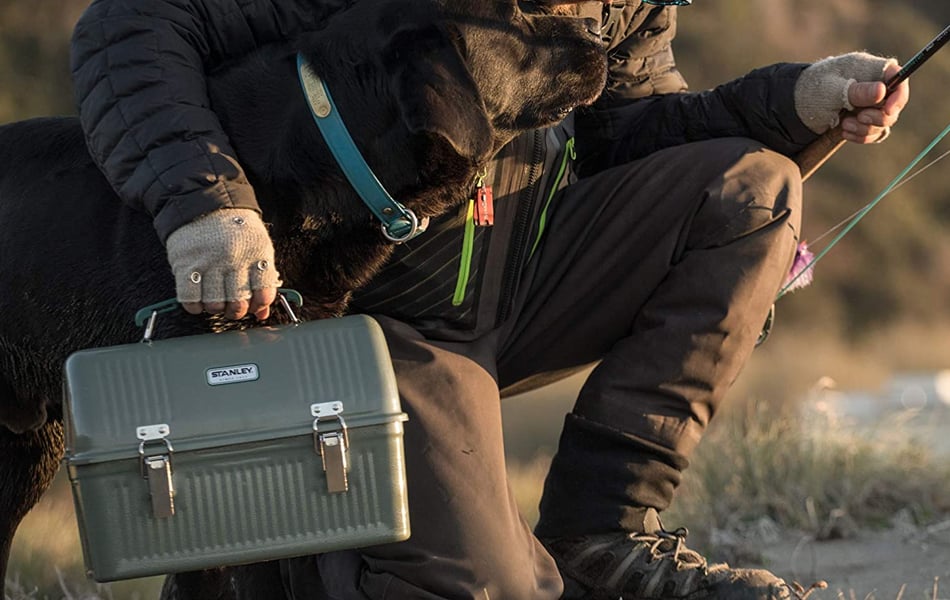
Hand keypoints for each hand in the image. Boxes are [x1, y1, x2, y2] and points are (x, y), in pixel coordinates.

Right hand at [165, 208, 281, 319]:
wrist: (205, 202)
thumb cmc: (236, 229)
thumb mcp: (258, 247)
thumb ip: (264, 279)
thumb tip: (262, 313)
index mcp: (257, 254)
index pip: (264, 293)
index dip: (259, 304)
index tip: (254, 304)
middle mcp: (234, 259)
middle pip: (238, 302)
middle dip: (237, 311)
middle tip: (233, 307)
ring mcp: (209, 262)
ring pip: (214, 304)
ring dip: (215, 308)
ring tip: (216, 299)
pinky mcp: (185, 263)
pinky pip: (189, 297)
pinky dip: (194, 305)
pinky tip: (198, 300)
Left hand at [794, 51, 906, 140]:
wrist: (796, 105)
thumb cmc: (813, 89)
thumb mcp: (832, 90)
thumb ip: (857, 91)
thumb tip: (882, 91)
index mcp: (870, 69)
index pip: (899, 79)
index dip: (899, 96)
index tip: (888, 111)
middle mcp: (875, 86)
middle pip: (894, 105)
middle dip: (878, 117)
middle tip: (859, 117)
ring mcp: (870, 104)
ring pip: (884, 122)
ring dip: (866, 129)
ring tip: (844, 125)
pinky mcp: (864, 120)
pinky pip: (874, 133)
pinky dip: (862, 136)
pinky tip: (844, 133)